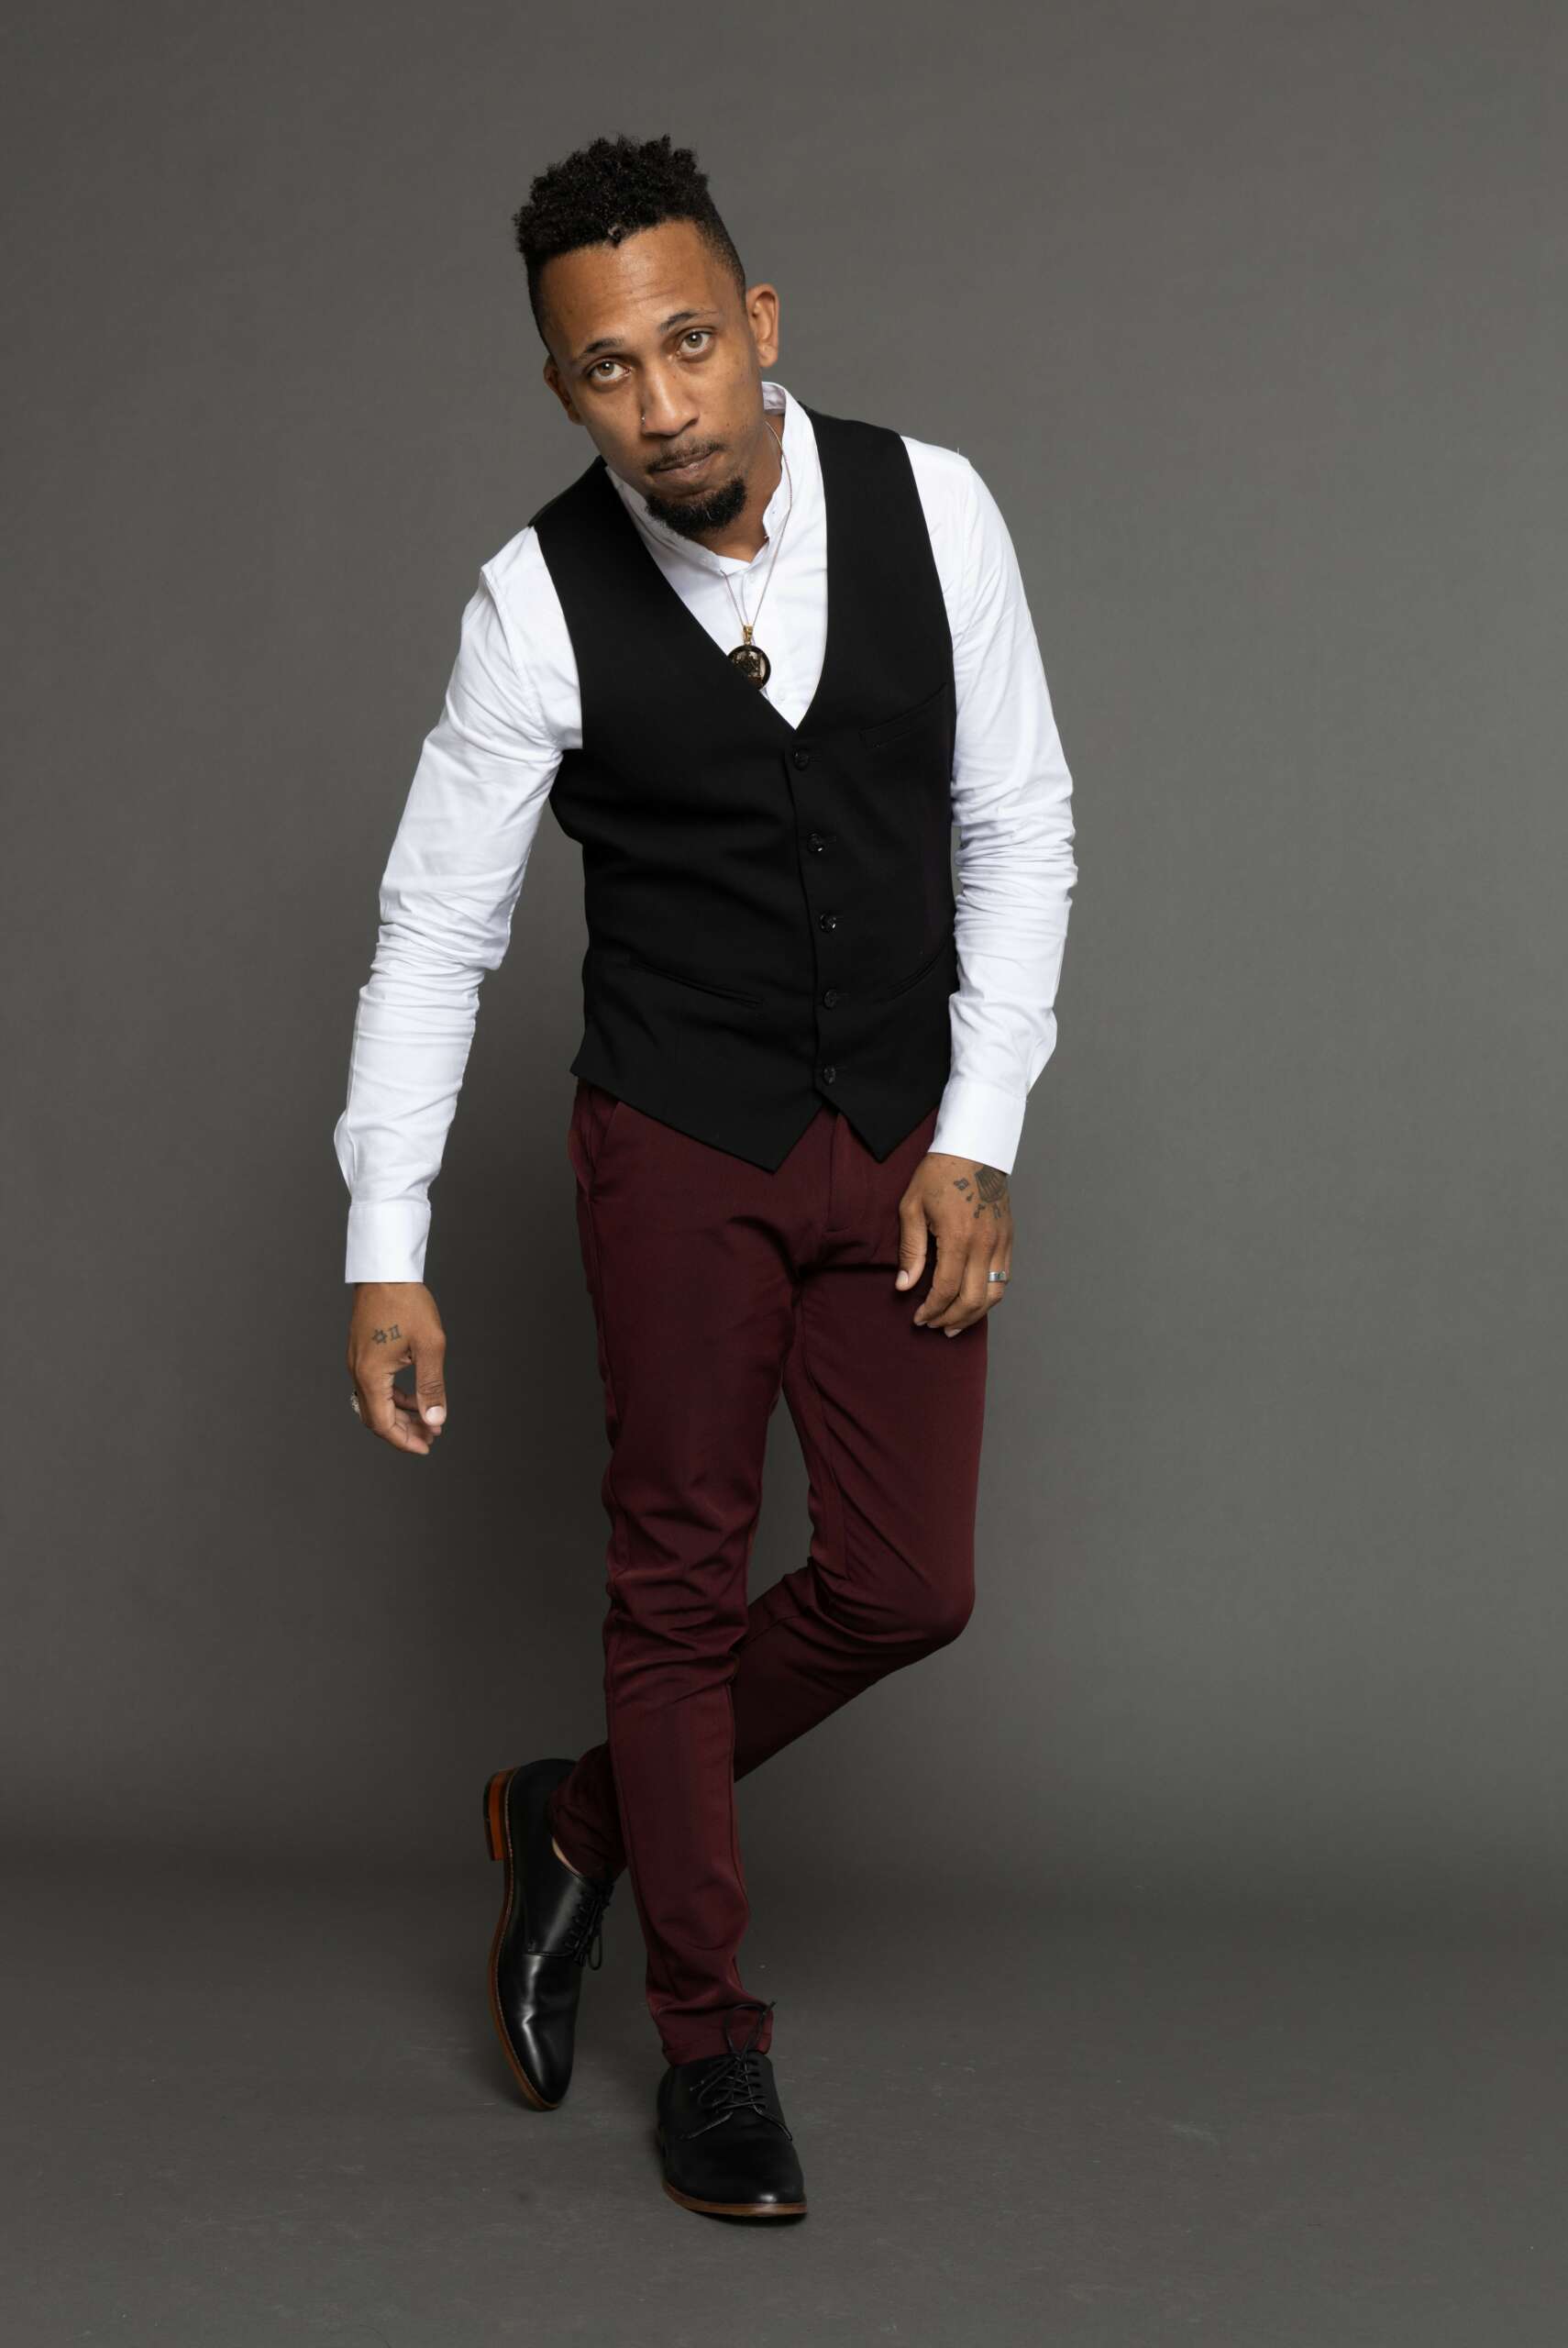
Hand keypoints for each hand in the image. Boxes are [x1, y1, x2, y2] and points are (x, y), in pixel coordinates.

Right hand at [347, 1282, 448, 1453]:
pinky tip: (415, 1397)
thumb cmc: (407, 1302)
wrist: (385, 1271)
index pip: (383, 1424)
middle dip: (405, 1431)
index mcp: (371, 1375)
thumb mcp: (429, 1346)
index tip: (427, 1447)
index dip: (405, 1441)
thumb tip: (435, 1420)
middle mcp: (358, 1371)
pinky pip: (375, 1386)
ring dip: (401, 1414)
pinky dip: (395, 1396)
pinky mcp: (362, 1352)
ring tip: (428, 1418)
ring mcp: (357, 1362)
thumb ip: (432, 1386)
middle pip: (377, 1417)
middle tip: (432, 1436)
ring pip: (376, 1402)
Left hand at [895, 1153, 1013, 1333]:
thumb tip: (904, 1286)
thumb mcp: (912, 1207)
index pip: (947, 1289)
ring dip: (974, 1315)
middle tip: (934, 1326)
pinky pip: (1004, 1279)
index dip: (932, 1310)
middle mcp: (985, 1244)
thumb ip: (910, 1250)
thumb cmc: (938, 1175)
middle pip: (973, 1300)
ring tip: (954, 1325)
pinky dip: (990, 1297)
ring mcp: (1001, 1242)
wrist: (974, 1149)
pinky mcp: (1009, 1239)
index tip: (919, 1318)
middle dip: (951, 1319)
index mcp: (958, 1237)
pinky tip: (974, 1303)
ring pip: (995, 1294)